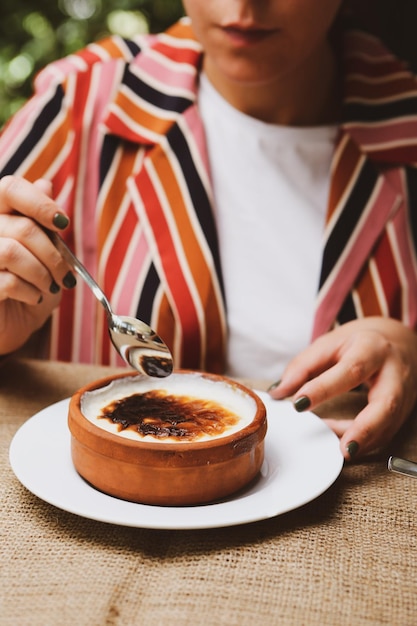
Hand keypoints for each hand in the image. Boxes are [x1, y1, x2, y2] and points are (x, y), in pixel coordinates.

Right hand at [0, 175, 74, 354]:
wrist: (13, 326)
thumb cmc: (29, 286)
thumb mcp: (43, 253)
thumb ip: (41, 220)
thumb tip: (46, 184)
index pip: (10, 188)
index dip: (40, 202)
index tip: (62, 223)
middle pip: (23, 226)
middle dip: (54, 254)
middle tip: (65, 275)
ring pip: (12, 251)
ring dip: (42, 272)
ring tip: (51, 287)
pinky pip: (7, 281)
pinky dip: (30, 291)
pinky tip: (34, 297)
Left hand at [268, 318, 416, 460]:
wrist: (398, 342)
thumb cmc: (358, 343)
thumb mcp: (329, 345)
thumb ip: (303, 367)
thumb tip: (278, 392)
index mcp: (371, 348)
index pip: (349, 369)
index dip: (323, 388)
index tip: (298, 404)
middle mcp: (392, 371)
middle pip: (385, 403)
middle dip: (364, 428)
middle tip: (343, 448)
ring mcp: (403, 393)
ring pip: (389, 423)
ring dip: (364, 441)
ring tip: (340, 450)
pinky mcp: (403, 411)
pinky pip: (387, 433)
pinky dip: (367, 443)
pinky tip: (346, 445)